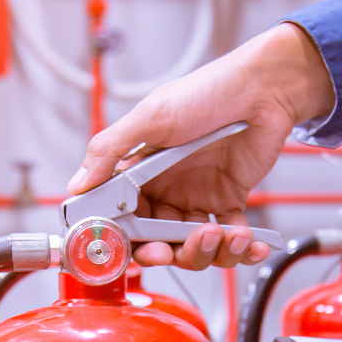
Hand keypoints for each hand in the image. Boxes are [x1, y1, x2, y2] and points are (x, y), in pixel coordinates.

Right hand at [67, 23, 335, 268]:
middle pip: (158, 240)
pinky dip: (241, 249)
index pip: (123, 217)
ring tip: (225, 236)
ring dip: (208, 252)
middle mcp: (166, 188)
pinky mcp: (229, 202)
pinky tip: (249, 242)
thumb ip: (110, 150)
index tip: (134, 250)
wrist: (264, 89)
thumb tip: (77, 184)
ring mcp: (198, 198)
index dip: (125, 239)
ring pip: (194, 246)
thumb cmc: (208, 92)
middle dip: (168, 252)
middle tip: (174, 250)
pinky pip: (231, 239)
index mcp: (140, 170)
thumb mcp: (152, 117)